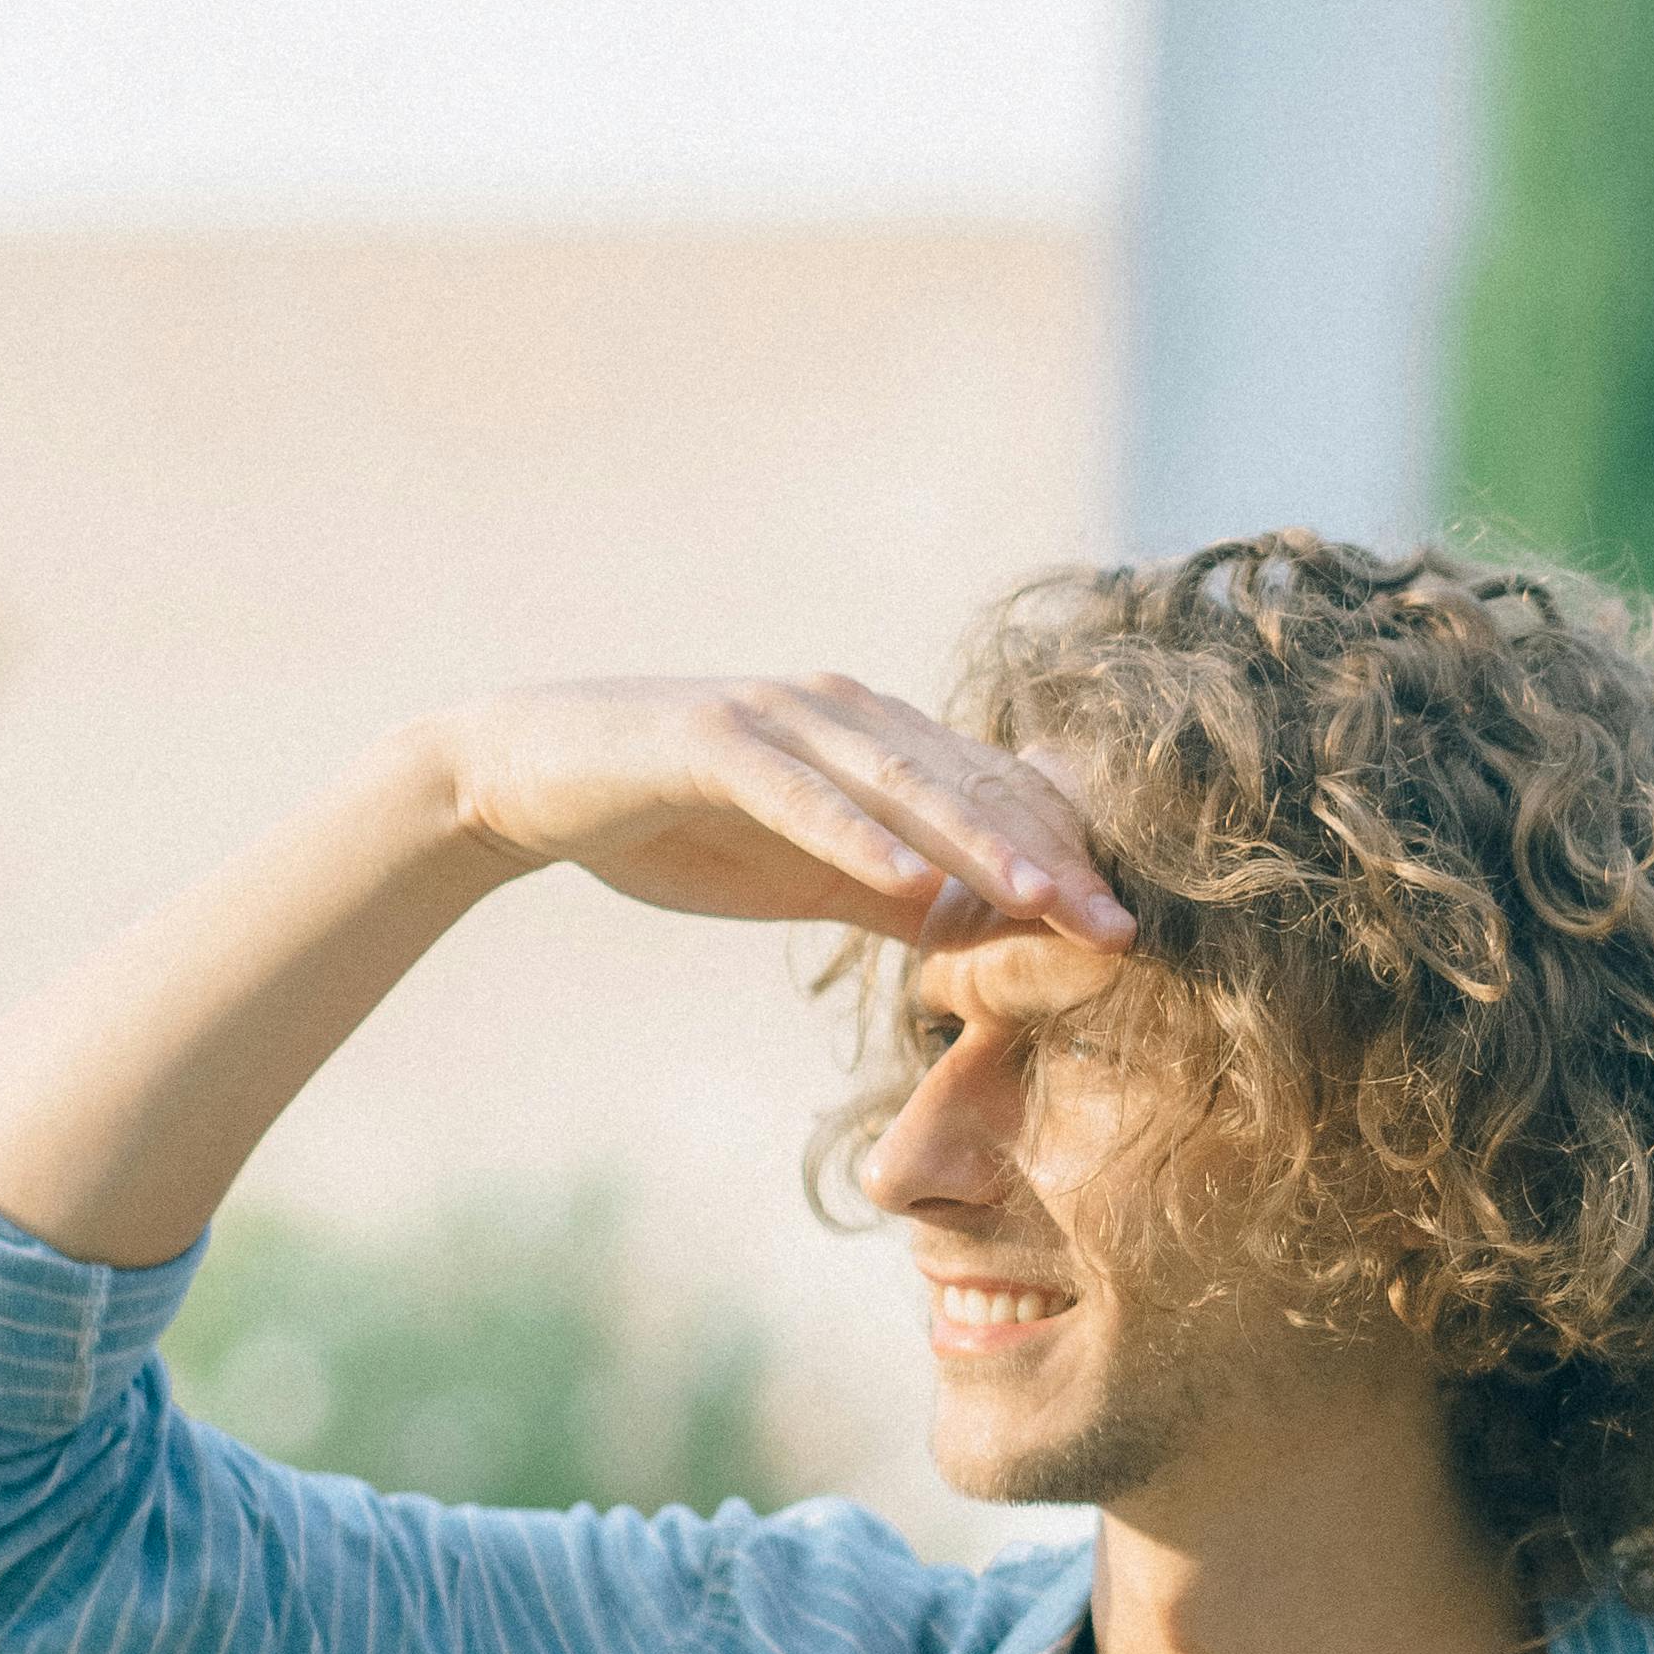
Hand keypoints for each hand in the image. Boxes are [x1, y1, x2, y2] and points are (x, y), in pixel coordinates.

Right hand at [442, 674, 1133, 948]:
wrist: (531, 777)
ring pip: (905, 786)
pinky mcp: (716, 741)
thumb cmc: (674, 826)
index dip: (1064, 864)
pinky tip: (910, 886)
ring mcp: (781, 720)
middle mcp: (844, 714)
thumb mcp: (800, 875)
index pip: (995, 802)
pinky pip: (803, 795)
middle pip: (973, 790)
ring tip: (1049, 904)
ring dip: (982, 846)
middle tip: (1120, 932)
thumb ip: (887, 895)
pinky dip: (859, 838)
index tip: (1123, 936)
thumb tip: (976, 940)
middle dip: (1054, 863)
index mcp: (876, 742)